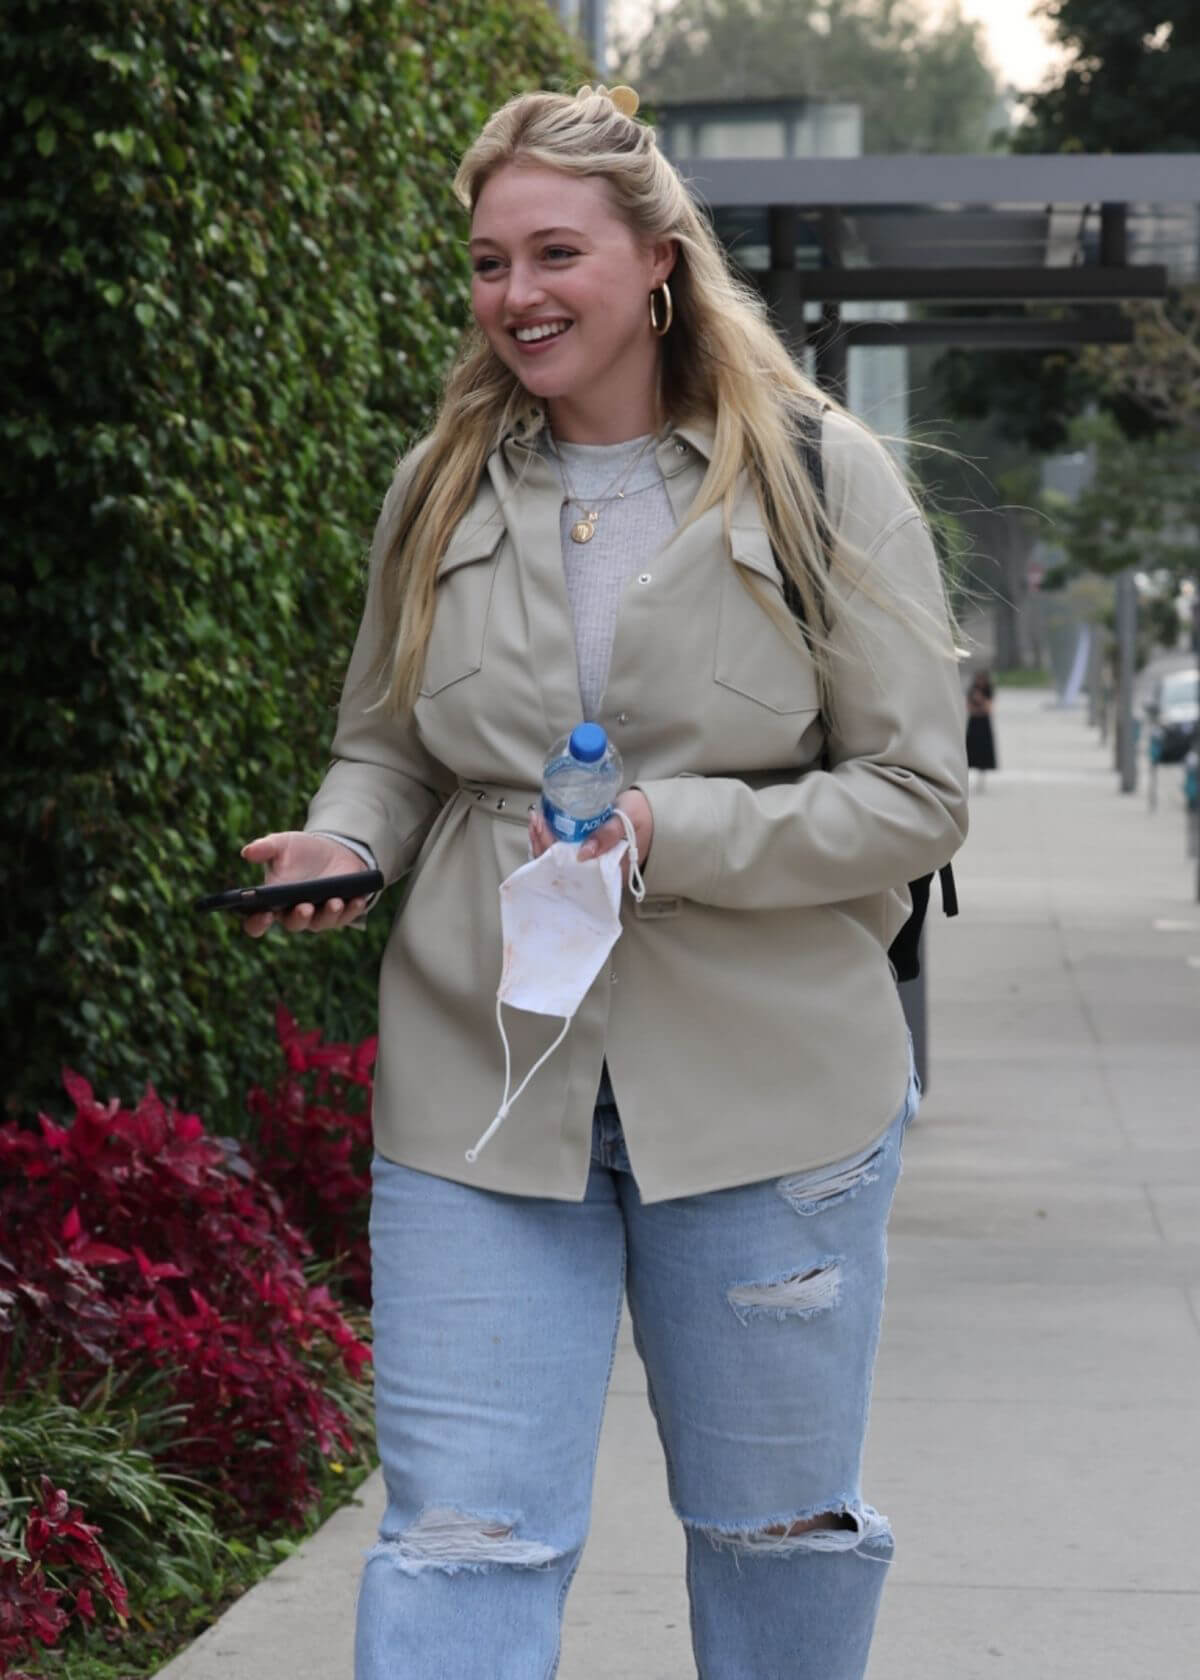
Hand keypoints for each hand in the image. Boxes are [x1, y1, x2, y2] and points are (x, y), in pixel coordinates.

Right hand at [238, 832, 374, 938]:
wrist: (332, 849)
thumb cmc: (300, 851)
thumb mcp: (282, 844)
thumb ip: (265, 848)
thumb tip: (247, 852)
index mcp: (273, 902)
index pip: (257, 922)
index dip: (257, 924)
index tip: (263, 916)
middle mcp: (294, 914)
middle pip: (294, 924)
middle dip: (299, 917)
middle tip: (304, 907)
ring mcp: (319, 915)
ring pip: (321, 923)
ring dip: (328, 914)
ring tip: (334, 901)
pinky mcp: (342, 912)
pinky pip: (347, 916)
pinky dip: (352, 910)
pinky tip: (356, 900)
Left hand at [527, 791, 652, 888]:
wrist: (653, 811)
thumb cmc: (643, 817)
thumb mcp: (628, 822)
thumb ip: (608, 835)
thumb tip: (584, 854)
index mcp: (606, 873)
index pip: (571, 870)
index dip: (551, 853)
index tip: (542, 831)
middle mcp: (593, 870)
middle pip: (559, 865)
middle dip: (543, 843)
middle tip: (535, 820)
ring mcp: (588, 860)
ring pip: (558, 857)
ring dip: (544, 838)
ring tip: (536, 818)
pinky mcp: (586, 848)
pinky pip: (563, 847)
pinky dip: (551, 835)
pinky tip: (543, 822)